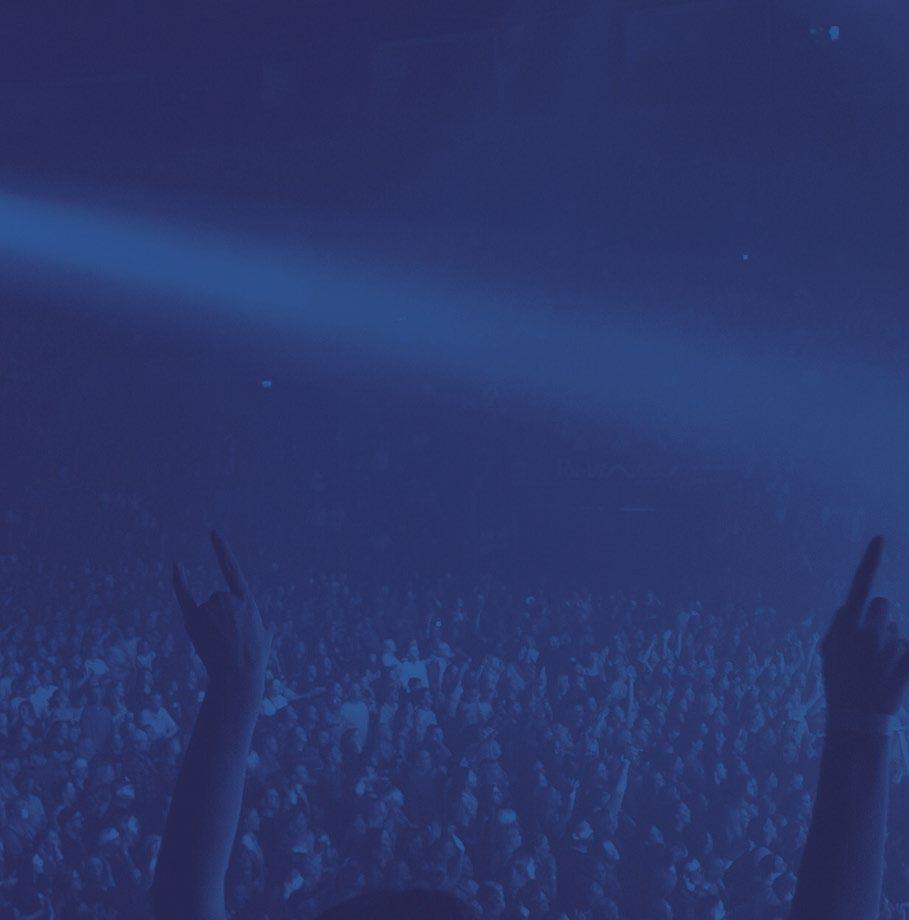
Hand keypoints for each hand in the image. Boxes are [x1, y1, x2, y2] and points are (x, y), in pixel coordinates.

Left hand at [173, 531, 273, 694]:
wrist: (237, 675)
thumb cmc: (254, 659)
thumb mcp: (265, 638)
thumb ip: (263, 626)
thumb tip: (265, 627)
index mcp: (247, 599)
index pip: (231, 568)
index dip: (221, 550)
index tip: (212, 533)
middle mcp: (227, 598)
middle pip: (220, 598)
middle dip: (223, 615)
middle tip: (231, 638)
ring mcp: (209, 608)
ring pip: (207, 608)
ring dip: (212, 623)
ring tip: (220, 643)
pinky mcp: (193, 620)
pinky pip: (185, 595)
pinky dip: (180, 580)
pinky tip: (177, 565)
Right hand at [821, 536, 908, 714]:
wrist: (857, 717)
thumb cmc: (839, 681)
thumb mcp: (829, 650)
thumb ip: (840, 625)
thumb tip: (851, 607)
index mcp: (848, 624)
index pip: (861, 584)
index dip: (872, 560)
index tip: (881, 539)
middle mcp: (871, 629)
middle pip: (884, 605)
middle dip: (880, 617)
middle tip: (870, 643)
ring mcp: (892, 645)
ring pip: (896, 630)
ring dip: (890, 642)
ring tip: (878, 666)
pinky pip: (908, 647)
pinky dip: (903, 658)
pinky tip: (891, 675)